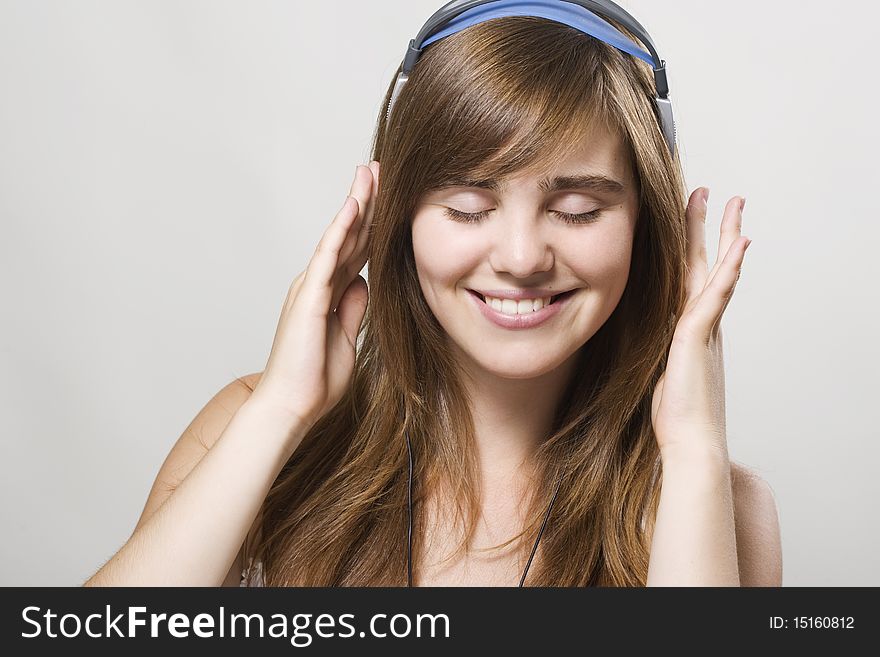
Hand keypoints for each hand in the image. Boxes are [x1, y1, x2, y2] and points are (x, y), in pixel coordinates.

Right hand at [249, 161, 379, 429]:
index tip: (388, 196)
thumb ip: (353, 309)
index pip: (356, 250)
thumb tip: (364, 283)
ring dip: (355, 202)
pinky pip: (327, 256)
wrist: (291, 406)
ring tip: (370, 173)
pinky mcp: (309, 296)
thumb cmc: (315, 379)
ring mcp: (312, 286)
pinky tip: (354, 206)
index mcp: (329, 293)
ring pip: (338, 235)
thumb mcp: (346, 339)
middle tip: (379, 168)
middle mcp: (318, 283)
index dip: (372, 222)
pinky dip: (340, 229)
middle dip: (366, 200)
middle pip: (348, 234)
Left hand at [650, 188, 750, 458]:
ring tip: (733, 203)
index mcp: (687, 328)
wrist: (690, 442)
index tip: (686, 220)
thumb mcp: (652, 369)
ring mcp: (705, 328)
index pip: (686, 277)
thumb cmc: (673, 414)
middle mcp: (701, 322)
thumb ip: (649, 347)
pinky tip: (740, 244)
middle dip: (707, 227)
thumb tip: (633, 337)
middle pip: (704, 264)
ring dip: (725, 236)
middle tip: (711, 193)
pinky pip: (717, 295)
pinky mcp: (700, 337)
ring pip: (716, 271)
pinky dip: (729, 269)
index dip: (687, 247)